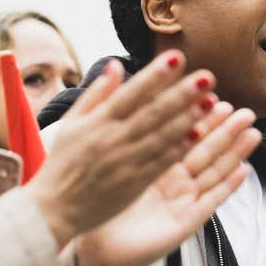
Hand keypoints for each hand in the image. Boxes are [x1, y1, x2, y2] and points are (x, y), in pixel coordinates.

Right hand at [26, 52, 216, 246]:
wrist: (54, 208)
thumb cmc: (63, 162)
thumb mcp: (72, 123)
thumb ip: (97, 93)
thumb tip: (117, 64)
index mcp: (97, 122)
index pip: (131, 94)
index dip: (154, 76)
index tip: (176, 57)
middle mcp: (113, 140)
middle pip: (152, 113)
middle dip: (181, 94)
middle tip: (206, 76)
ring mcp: (125, 162)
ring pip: (161, 137)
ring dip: (188, 119)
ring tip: (211, 101)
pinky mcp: (134, 184)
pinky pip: (161, 163)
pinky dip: (179, 148)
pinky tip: (199, 135)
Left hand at [75, 102, 261, 265]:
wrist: (97, 248)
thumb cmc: (100, 209)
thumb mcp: (111, 166)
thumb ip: (124, 137)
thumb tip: (123, 106)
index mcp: (156, 166)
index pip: (182, 137)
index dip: (199, 118)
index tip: (213, 97)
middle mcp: (173, 183)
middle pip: (204, 151)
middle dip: (225, 131)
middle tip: (243, 111)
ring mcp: (182, 202)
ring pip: (213, 172)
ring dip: (234, 154)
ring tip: (252, 133)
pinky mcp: (186, 223)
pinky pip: (210, 202)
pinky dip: (227, 187)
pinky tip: (244, 170)